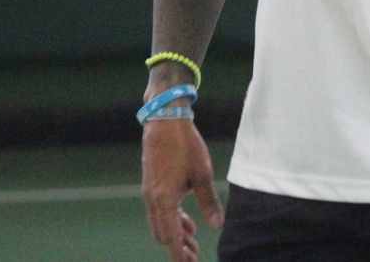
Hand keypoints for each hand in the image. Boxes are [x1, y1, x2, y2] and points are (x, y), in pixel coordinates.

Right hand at [141, 117, 223, 261]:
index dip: (179, 255)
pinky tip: (188, 222)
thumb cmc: (185, 145)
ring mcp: (149, 193)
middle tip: (195, 256)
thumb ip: (209, 202)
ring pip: (160, 224)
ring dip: (176, 234)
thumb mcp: (202, 174)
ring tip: (194, 242)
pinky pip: (160, 211)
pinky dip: (172, 220)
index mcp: (164, 200)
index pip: (171, 238)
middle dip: (178, 248)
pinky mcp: (151, 185)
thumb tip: (219, 225)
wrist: (165, 121)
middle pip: (163, 235)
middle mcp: (152, 200)